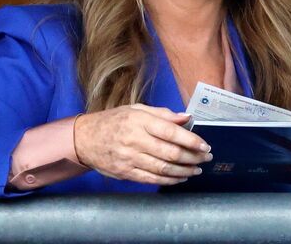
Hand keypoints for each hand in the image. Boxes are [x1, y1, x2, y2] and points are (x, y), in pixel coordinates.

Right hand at [74, 104, 211, 184]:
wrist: (84, 139)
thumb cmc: (113, 121)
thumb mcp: (136, 109)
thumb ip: (162, 114)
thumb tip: (186, 117)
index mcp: (139, 120)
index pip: (171, 131)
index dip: (191, 140)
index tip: (205, 146)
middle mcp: (135, 139)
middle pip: (170, 152)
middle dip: (192, 157)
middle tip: (205, 158)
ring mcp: (129, 158)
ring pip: (163, 168)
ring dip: (184, 171)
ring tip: (196, 170)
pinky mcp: (125, 173)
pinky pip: (152, 179)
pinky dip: (169, 180)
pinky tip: (180, 178)